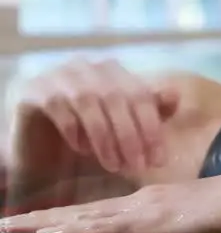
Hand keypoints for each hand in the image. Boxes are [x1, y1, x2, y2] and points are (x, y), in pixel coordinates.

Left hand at [0, 175, 220, 232]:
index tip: (41, 219)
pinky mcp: (148, 222)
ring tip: (10, 226)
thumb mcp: (209, 213)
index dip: (70, 214)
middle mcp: (141, 202)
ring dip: (42, 222)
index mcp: (154, 201)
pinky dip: (69, 229)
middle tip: (7, 221)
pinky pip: (100, 227)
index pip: (102, 209)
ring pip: (81, 217)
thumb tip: (193, 225)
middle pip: (82, 210)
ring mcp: (142, 210)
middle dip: (42, 217)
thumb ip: (193, 218)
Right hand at [11, 58, 180, 174]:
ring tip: (115, 165)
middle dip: (132, 136)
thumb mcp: (125, 126)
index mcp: (114, 71)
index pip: (140, 95)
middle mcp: (87, 67)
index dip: (152, 128)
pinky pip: (59, 106)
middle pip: (117, 98)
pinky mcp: (35, 90)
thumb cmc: (90, 134)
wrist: (40, 141)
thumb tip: (174, 96)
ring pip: (89, 102)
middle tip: (139, 166)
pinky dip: (75, 130)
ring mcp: (59, 75)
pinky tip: (83, 150)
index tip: (159, 159)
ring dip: (105, 138)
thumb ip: (150, 111)